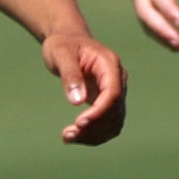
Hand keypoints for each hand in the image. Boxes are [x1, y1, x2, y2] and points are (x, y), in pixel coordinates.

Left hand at [45, 28, 127, 145]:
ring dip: (94, 135)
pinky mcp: (108, 102)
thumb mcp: (60, 53)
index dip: (99, 111)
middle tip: (67, 134)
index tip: (79, 123)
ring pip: (114, 122)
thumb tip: (77, 101)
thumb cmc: (63, 44)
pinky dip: (93, 134)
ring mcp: (115, 92)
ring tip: (67, 137)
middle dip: (94, 127)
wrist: (68, 41)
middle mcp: (117, 80)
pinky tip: (74, 135)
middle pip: (115, 111)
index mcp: (110, 65)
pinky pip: (107, 124)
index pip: (113, 93)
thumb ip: (70, 75)